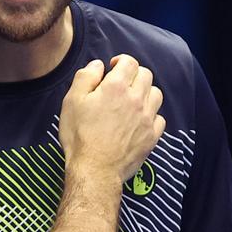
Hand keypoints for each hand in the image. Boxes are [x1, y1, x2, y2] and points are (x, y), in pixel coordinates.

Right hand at [58, 54, 165, 185]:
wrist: (95, 170)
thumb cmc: (80, 136)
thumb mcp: (71, 102)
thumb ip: (85, 77)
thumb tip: (98, 65)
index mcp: (116, 87)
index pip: (129, 62)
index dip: (121, 61)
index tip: (113, 68)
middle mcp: (136, 99)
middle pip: (146, 75)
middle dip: (134, 75)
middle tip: (122, 84)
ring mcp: (147, 118)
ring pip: (156, 94)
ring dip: (145, 92)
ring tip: (132, 101)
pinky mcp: (151, 136)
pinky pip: (159, 118)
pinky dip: (150, 115)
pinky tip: (138, 120)